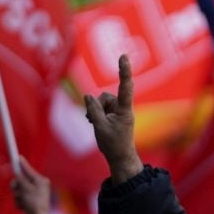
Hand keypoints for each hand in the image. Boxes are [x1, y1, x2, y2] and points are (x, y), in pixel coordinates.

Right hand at [11, 161, 51, 213]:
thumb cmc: (34, 204)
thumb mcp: (26, 189)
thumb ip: (21, 179)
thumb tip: (18, 172)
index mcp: (41, 181)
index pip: (28, 170)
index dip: (21, 164)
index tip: (16, 156)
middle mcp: (39, 186)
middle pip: (21, 180)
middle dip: (17, 186)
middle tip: (16, 190)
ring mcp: (34, 194)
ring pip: (18, 189)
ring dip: (17, 196)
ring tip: (22, 202)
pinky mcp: (30, 201)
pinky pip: (19, 198)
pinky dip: (19, 202)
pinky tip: (23, 208)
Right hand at [83, 54, 141, 182]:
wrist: (119, 157)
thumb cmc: (113, 144)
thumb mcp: (99, 127)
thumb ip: (93, 110)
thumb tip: (88, 96)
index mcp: (124, 110)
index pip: (125, 87)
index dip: (124, 71)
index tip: (123, 56)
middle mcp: (124, 107)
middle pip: (104, 97)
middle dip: (97, 107)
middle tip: (96, 123)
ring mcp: (119, 110)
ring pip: (101, 102)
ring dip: (96, 112)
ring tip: (97, 125)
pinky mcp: (115, 113)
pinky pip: (101, 107)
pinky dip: (96, 113)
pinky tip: (95, 123)